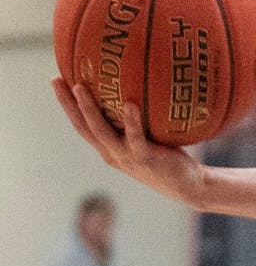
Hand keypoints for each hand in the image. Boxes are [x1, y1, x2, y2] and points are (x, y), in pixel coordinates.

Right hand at [52, 77, 206, 206]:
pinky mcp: (145, 159)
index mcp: (109, 148)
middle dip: (68, 104)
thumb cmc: (169, 157)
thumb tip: (137, 85)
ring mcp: (127, 157)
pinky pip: (136, 138)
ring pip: (101, 132)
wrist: (188, 185)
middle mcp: (112, 153)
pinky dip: (131, 121)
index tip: (57, 81)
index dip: (67, 105)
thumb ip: (137, 121)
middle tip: (57, 80)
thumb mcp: (147, 138)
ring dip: (89, 109)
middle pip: (83, 127)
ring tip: (80, 87)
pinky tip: (129, 104)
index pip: (81, 125)